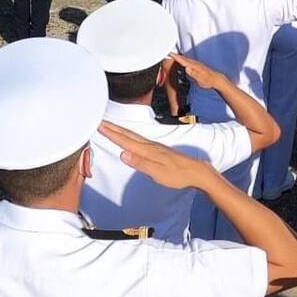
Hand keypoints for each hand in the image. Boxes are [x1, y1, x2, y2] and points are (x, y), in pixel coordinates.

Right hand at [99, 120, 214, 189]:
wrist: (196, 171)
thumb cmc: (178, 174)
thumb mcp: (158, 173)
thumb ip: (140, 163)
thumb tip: (123, 154)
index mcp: (148, 151)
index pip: (125, 141)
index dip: (112, 134)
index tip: (99, 126)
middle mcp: (150, 146)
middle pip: (128, 135)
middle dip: (113, 128)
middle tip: (100, 122)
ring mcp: (155, 147)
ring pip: (133, 136)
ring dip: (121, 131)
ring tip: (111, 127)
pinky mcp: (158, 150)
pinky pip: (139, 140)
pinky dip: (130, 136)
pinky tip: (130, 138)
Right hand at [169, 53, 224, 90]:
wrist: (216, 79)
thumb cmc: (208, 80)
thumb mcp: (200, 79)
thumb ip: (193, 73)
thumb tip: (186, 68)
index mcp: (194, 66)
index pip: (183, 60)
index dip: (176, 57)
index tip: (169, 53)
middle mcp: (195, 63)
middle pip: (183, 58)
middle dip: (175, 55)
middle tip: (167, 52)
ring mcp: (196, 64)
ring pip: (185, 59)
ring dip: (178, 56)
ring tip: (172, 55)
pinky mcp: (197, 65)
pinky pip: (187, 61)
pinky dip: (182, 59)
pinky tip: (181, 60)